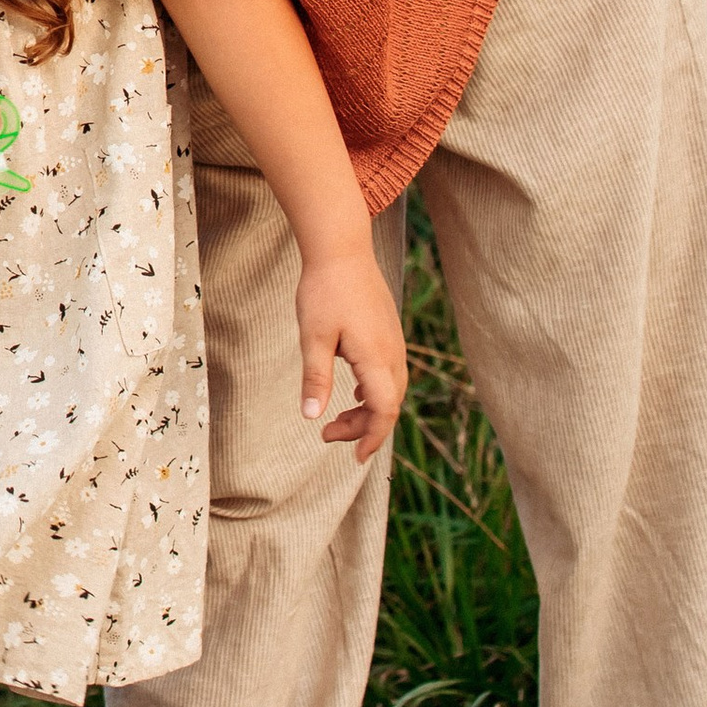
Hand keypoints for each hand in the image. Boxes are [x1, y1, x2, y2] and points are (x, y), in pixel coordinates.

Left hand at [296, 248, 407, 458]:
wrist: (342, 249)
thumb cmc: (324, 291)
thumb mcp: (313, 337)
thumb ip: (315, 379)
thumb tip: (312, 417)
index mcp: (376, 358)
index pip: (384, 411)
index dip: (372, 438)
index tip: (354, 457)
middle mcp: (392, 352)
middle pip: (389, 405)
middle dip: (364, 429)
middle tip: (328, 435)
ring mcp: (394, 341)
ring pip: (391, 390)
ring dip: (369, 411)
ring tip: (336, 420)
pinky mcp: (389, 332)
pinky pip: (389, 373)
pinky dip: (374, 391)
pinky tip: (355, 392)